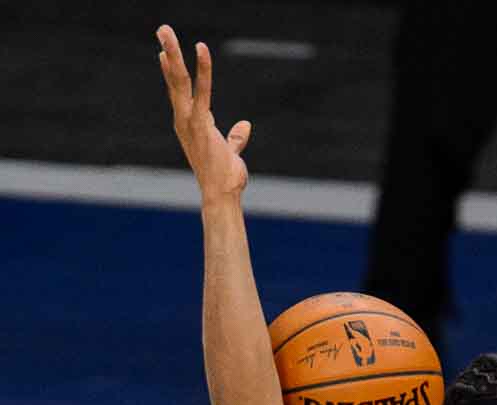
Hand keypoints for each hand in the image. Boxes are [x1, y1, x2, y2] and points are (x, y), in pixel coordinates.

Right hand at [157, 24, 250, 202]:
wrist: (222, 195)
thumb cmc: (225, 177)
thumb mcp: (230, 151)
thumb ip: (235, 138)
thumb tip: (244, 127)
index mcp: (190, 124)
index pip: (179, 92)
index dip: (171, 72)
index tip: (164, 53)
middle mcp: (184, 120)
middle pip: (174, 80)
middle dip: (168, 53)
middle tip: (162, 29)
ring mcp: (189, 122)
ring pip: (179, 81)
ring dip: (173, 53)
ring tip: (164, 30)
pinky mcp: (200, 124)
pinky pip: (201, 90)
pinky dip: (202, 69)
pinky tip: (200, 48)